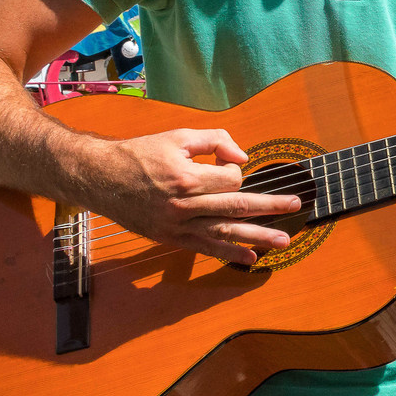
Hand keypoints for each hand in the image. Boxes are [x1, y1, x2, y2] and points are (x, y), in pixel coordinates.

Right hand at [87, 129, 300, 265]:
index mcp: (186, 179)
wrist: (100, 177)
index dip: (235, 170)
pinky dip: (229, 253)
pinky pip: (205, 248)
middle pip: (236, 208)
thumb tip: (244, 159)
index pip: (231, 179)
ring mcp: (176, 226)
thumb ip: (216, 140)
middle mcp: (183, 206)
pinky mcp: (170, 238)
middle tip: (295, 207)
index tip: (224, 164)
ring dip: (257, 237)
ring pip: (224, 233)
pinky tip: (251, 258)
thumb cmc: (142, 154)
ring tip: (284, 241)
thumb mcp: (179, 136)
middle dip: (270, 208)